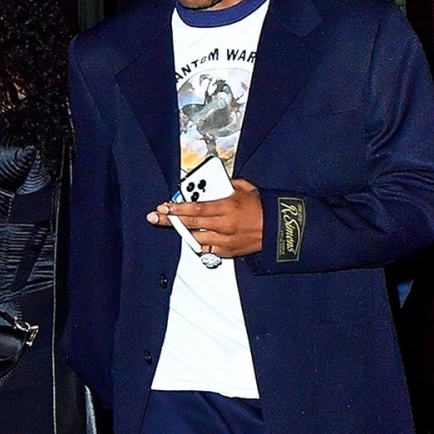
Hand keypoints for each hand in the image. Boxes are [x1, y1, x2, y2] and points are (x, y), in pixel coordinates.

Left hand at [146, 178, 262, 257]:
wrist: (278, 230)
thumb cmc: (262, 208)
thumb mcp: (245, 189)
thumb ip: (226, 185)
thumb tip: (211, 182)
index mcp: (227, 207)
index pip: (196, 208)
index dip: (177, 208)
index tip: (165, 205)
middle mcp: (223, 225)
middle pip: (190, 224)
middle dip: (170, 220)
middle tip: (156, 217)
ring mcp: (224, 240)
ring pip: (195, 238)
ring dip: (183, 232)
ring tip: (174, 226)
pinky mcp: (227, 251)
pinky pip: (207, 248)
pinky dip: (199, 242)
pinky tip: (194, 236)